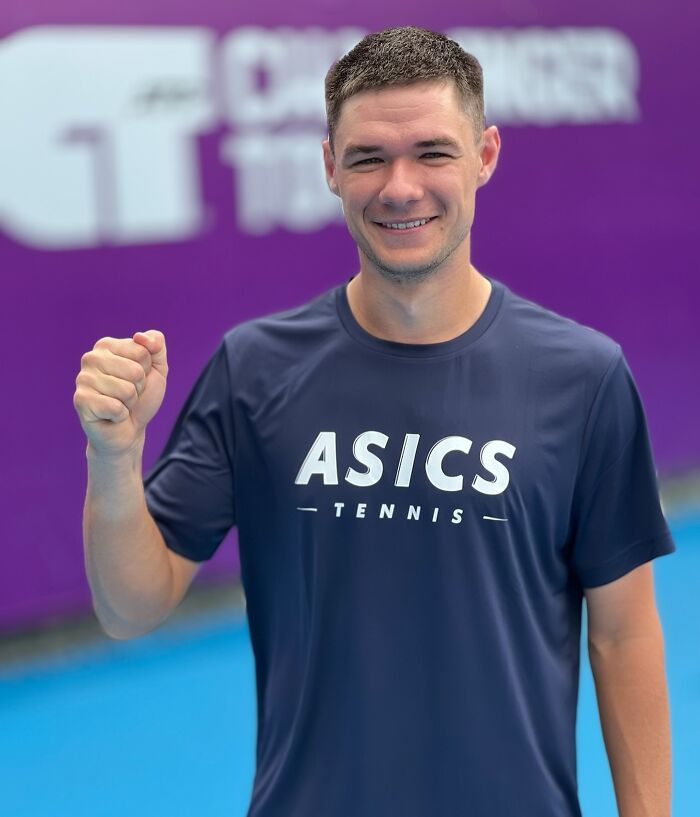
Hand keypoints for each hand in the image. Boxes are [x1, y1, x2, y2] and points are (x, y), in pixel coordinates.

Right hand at [73, 330, 167, 457]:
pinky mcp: (81, 401)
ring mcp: (83, 379)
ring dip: (129, 403)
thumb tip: (139, 336)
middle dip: (139, 388)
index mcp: (106, 345)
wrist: (129, 430)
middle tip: (128, 395)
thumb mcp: (157, 368)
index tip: (136, 380)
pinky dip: (120, 415)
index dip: (147, 370)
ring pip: (127, 390)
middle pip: (135, 371)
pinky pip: (116, 407)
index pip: (142, 352)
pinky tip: (111, 416)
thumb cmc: (141, 398)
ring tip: (119, 404)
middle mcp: (90, 358)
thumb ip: (157, 345)